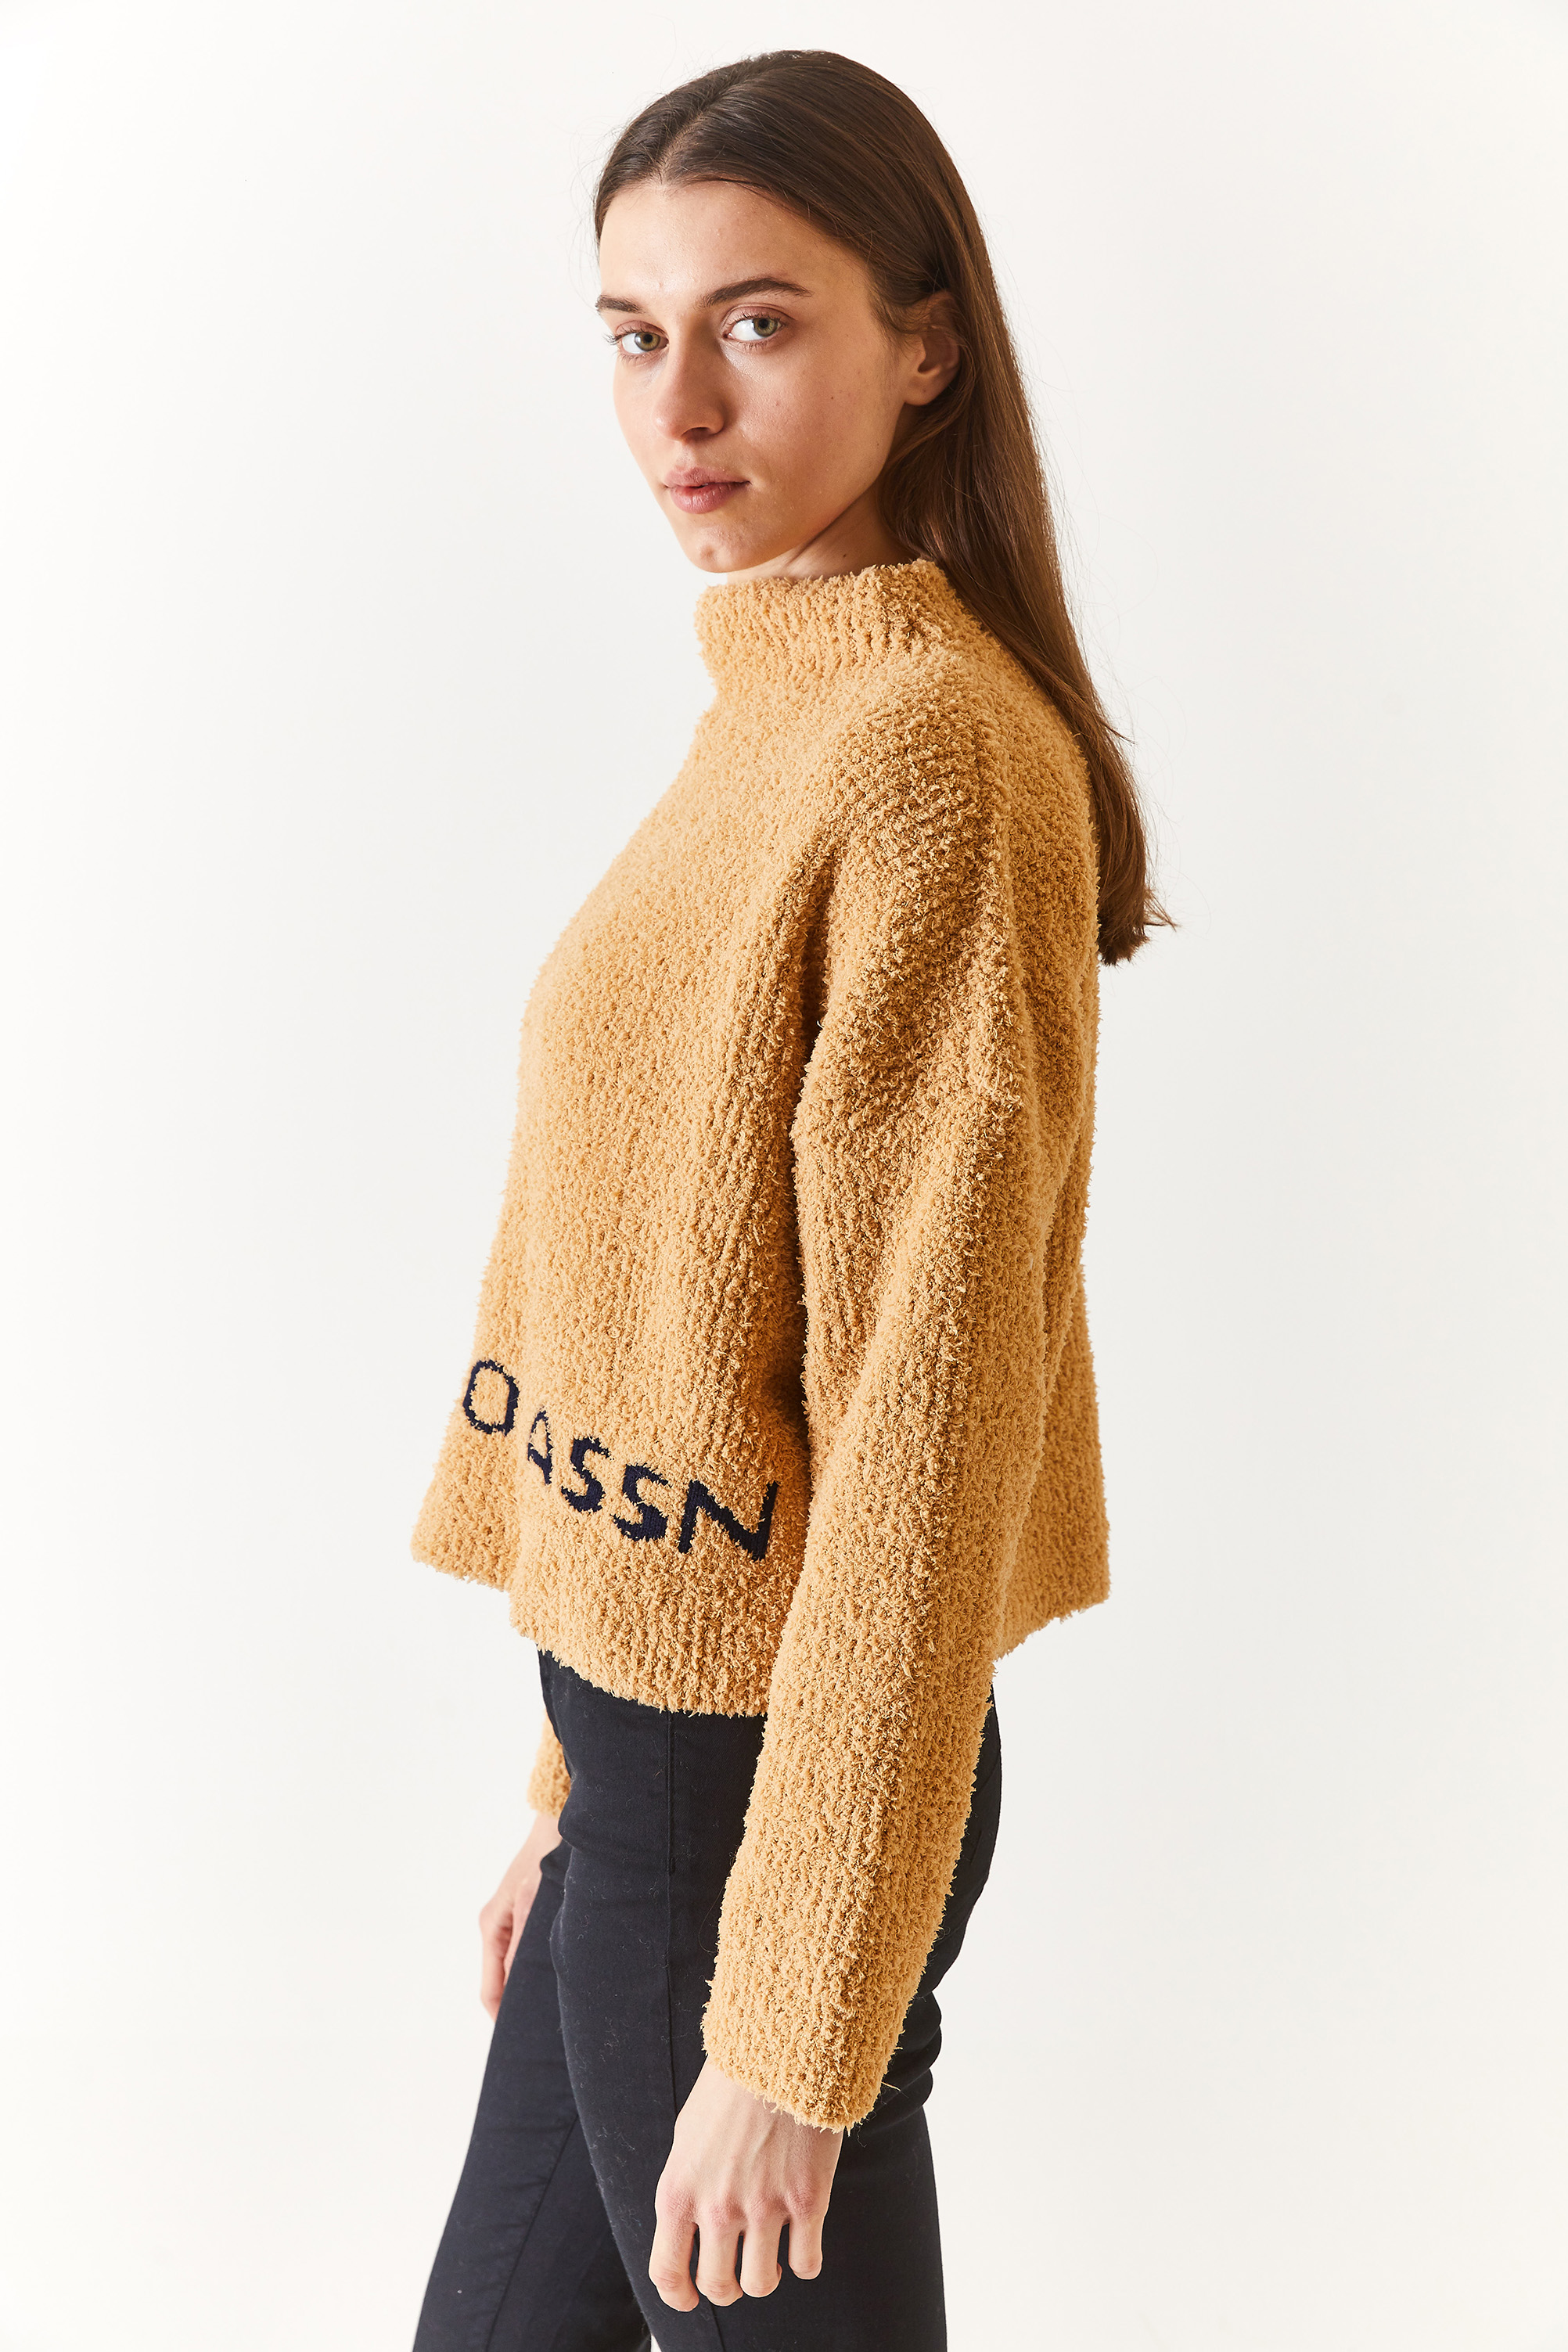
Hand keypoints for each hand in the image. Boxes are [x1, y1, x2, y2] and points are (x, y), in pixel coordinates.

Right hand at [478, 1810, 559, 2019]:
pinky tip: (561, 1979)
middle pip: (501, 1983)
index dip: (501, 2019)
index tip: (519, 2042)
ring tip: (554, 2013)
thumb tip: (517, 1985)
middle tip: (542, 2034)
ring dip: (529, 1989)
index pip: (489, 1991)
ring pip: (516, 1969)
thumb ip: (522, 1943)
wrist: (559, 1821)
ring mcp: (512, 1921)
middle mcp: (498, 1927)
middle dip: (516, 2008)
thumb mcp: (533, 1902)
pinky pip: (528, 1953)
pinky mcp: (529, 1914)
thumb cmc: (544, 1858)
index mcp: (491, 1927)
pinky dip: (538, 1970)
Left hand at [649, 2057, 842, 2310]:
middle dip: (728, 2287)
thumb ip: (686, 2187)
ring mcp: (765, 2206)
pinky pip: (807, 2264)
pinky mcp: (808, 2200)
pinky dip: (805, 2261)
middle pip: (720, 2286)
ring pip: (762, 2283)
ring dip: (765, 2277)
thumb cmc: (731, 2088)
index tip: (690, 2297)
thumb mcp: (687, 2137)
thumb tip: (689, 2231)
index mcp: (679, 2191)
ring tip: (771, 2256)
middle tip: (738, 2271)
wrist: (780, 2048)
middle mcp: (717, 2206)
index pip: (667, 2272)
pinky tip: (804, 2242)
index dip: (679, 2295)